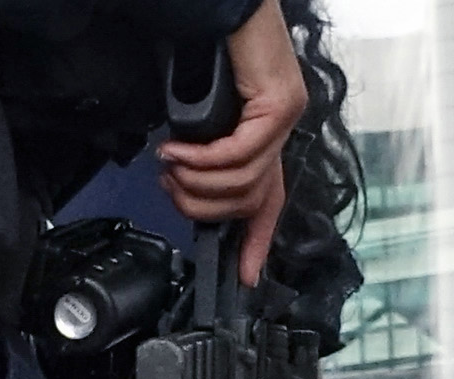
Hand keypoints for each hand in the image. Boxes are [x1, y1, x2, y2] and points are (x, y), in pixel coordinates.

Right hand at [158, 0, 304, 285]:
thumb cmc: (212, 48)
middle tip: (170, 188)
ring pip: (243, 181)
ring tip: (168, 166)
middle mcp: (283, 128)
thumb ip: (207, 145)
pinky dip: (202, 159)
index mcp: (269, 133)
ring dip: (197, 181)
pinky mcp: (278, 104)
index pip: (270, 200)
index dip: (258, 241)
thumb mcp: (206, 111)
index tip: (245, 275)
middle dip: (204, 205)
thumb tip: (189, 180)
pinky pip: (239, 153)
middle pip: (251, 199)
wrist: (223, 5)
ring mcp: (285, 116)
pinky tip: (177, 152)